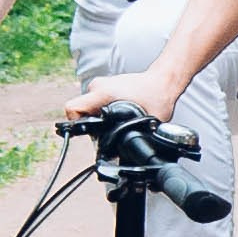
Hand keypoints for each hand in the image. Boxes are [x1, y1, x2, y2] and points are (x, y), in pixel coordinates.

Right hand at [65, 58, 183, 127]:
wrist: (163, 81)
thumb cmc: (157, 96)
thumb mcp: (147, 123)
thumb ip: (135, 137)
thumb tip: (129, 155)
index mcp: (103, 93)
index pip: (73, 108)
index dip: (75, 125)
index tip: (90, 133)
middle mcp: (98, 86)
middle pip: (81, 112)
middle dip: (93, 125)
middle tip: (110, 130)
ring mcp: (101, 85)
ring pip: (89, 108)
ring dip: (99, 118)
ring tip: (118, 121)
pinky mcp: (106, 86)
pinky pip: (96, 103)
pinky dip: (104, 111)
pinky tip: (119, 115)